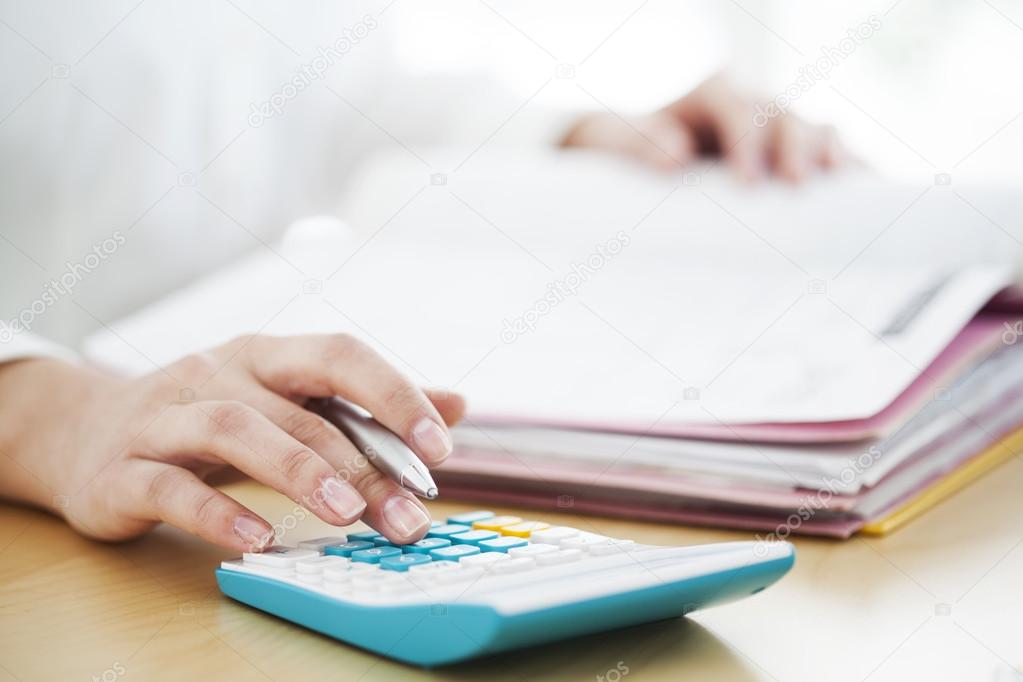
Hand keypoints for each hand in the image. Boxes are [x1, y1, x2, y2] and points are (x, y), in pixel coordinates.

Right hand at [0, 335, 465, 551]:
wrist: (82, 432)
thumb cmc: (208, 417)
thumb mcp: (286, 401)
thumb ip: (368, 407)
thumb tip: (457, 405)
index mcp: (266, 356)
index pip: (339, 355)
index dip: (394, 395)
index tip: (440, 448)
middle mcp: (217, 373)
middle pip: (298, 409)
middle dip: (361, 463)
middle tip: (408, 515)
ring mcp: (164, 418)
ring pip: (234, 430)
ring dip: (297, 471)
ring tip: (347, 515)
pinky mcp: (121, 470)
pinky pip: (170, 487)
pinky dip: (217, 513)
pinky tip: (260, 540)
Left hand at [563, 73, 846, 181]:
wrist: (645, 150)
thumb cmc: (632, 147)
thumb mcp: (623, 142)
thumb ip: (640, 144)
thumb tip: (674, 157)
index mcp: (714, 93)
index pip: (737, 108)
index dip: (746, 140)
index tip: (748, 182)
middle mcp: (754, 101)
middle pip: (784, 114)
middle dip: (794, 147)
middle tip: (798, 182)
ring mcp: (779, 125)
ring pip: (815, 128)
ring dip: (832, 155)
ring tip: (845, 184)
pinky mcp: (795, 150)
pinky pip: (831, 155)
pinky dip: (854, 169)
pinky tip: (873, 191)